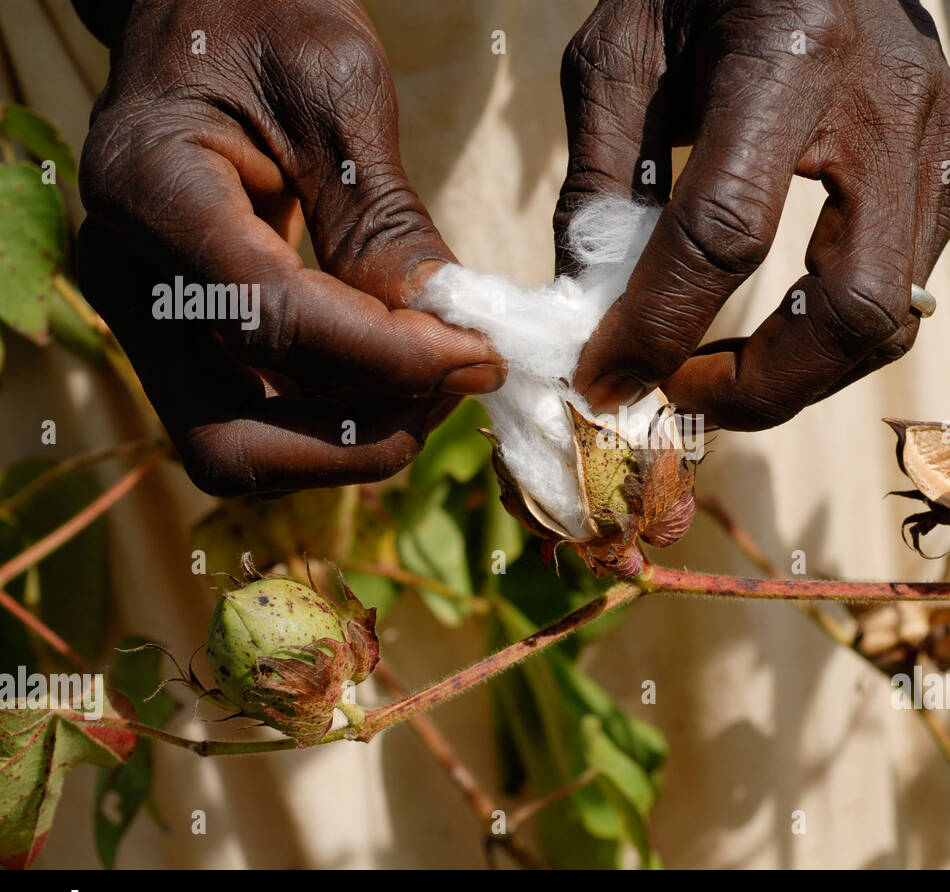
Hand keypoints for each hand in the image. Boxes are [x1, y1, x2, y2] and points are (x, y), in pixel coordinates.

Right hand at [77, 0, 503, 494]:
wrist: (204, 10)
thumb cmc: (267, 20)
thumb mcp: (338, 91)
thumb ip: (382, 218)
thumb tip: (445, 336)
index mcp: (151, 188)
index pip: (270, 317)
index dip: (387, 357)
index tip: (478, 354)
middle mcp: (130, 275)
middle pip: (232, 437)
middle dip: (359, 436)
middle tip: (453, 384)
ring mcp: (146, 318)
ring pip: (240, 450)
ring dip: (350, 440)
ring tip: (436, 379)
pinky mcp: (181, 336)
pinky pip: (253, 420)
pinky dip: (333, 420)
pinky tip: (399, 374)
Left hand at [556, 0, 949, 428]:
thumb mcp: (619, 56)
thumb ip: (601, 184)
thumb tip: (592, 318)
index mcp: (789, 50)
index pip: (726, 232)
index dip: (660, 327)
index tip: (605, 379)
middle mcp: (889, 100)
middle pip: (850, 308)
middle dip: (759, 386)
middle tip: (679, 398)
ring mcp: (942, 137)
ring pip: (890, 319)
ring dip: (797, 374)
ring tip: (715, 372)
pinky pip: (906, 290)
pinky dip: (830, 336)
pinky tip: (770, 325)